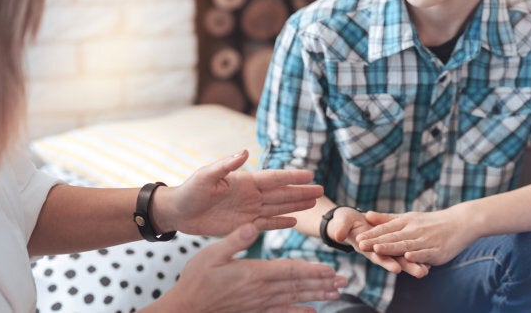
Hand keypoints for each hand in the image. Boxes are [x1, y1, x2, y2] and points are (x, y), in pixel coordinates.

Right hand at [149, 224, 347, 312]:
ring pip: (294, 299)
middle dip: (321, 283)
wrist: (187, 308)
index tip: (330, 268)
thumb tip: (252, 226)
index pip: (289, 270)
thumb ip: (234, 240)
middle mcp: (261, 290)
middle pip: (297, 286)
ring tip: (336, 293)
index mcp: (253, 273)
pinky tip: (312, 312)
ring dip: (316, 295)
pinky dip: (298, 312)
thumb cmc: (196, 278)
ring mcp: (259, 303)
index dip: (311, 269)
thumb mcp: (211, 253)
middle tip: (342, 281)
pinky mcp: (254, 311)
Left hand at [155, 150, 323, 235]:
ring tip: (313, 203)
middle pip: (281, 193)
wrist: (178, 212)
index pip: (273, 178)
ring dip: (295, 205)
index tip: (310, 174)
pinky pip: (266, 224)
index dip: (291, 176)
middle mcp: (249, 195)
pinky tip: (294, 222)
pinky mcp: (242, 225)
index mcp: (244, 181)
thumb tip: (244, 151)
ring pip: (277, 208)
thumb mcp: (205, 176)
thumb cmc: (189, 191)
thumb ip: (225, 165)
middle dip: (301, 191)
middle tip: (321, 190)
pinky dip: (280, 223)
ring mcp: (247, 210)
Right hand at [327, 207, 429, 277]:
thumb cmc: (344, 222)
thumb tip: (338, 235)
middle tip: (420, 273)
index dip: (385, 261)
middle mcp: (376, 250)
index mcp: (365, 245)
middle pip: (393, 259)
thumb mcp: (341, 223)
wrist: (348, 220)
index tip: (396, 268)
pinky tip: (427, 261)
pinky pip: (404, 249)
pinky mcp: (390, 241)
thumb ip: (340, 228)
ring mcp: (384, 247)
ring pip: (400, 256)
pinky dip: (414, 255)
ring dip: (413, 263)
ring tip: (426, 271)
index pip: (376, 255)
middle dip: (406, 266)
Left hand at [356, 207, 476, 265]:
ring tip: (378, 250)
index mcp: (406, 222)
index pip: (385, 229)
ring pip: (406, 245)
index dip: (371, 234)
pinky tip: (409, 257)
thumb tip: (366, 215)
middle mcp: (414, 230)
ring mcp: (426, 240)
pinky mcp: (437, 251)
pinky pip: (426, 253)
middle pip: (392, 237)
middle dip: (376, 242)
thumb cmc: (430, 222)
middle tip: (360, 245)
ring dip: (392, 248)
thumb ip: (387, 219)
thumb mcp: (408, 217)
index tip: (357, 238)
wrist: (460, 222)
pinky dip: (418, 255)